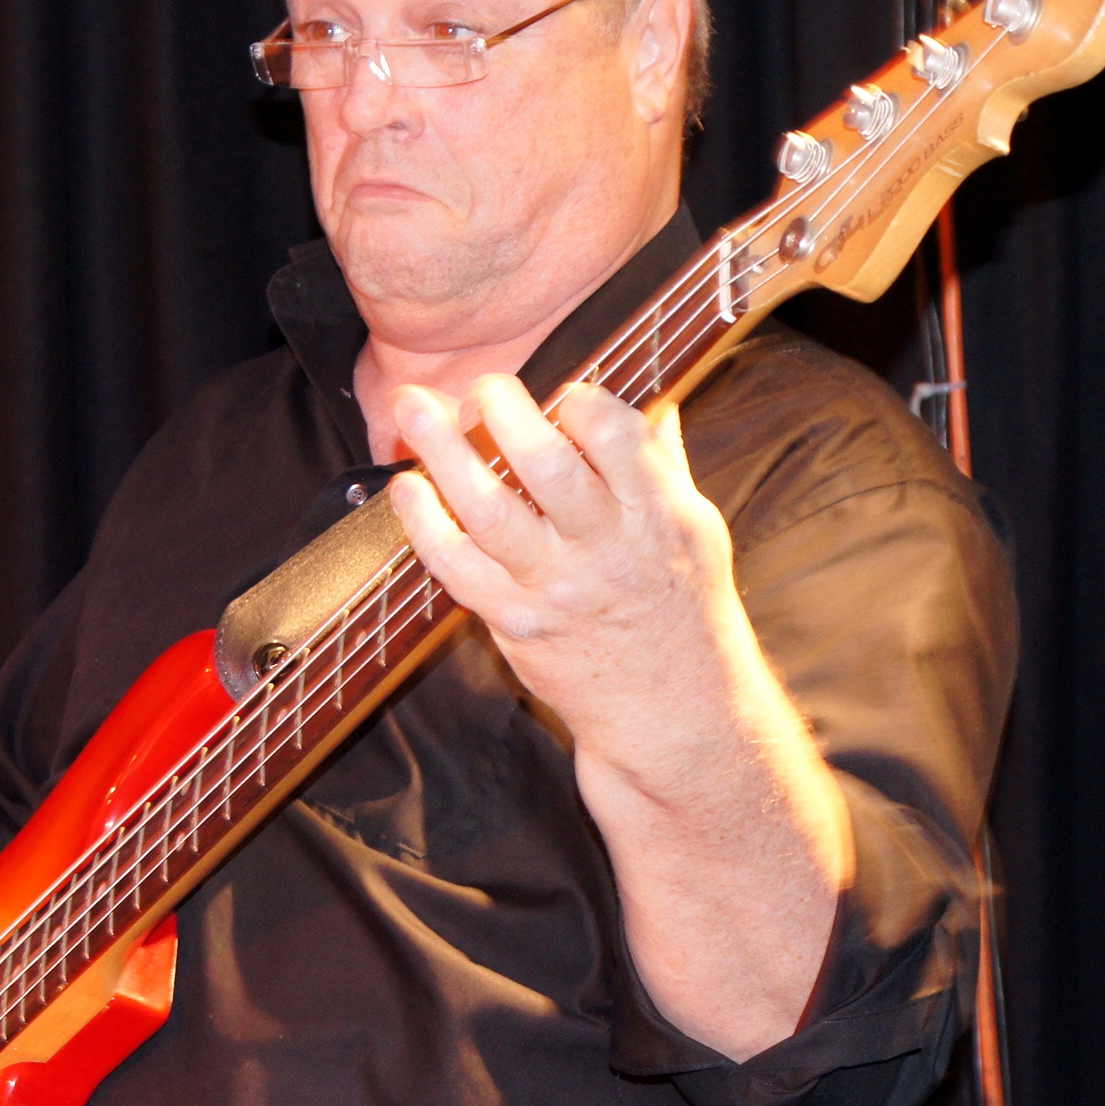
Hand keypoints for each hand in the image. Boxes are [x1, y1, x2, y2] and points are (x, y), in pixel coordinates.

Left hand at [388, 375, 848, 1058]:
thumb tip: (650, 393)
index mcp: (662, 517)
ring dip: (443, 454)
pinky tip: (407, 489)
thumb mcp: (697, 530)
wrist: (675, 719)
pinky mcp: (517, 626)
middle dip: (505, 413)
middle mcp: (610, 551)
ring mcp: (558, 591)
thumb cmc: (683, 613)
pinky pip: (457, 569)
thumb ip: (666, 462)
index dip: (581, 401)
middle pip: (548, 467)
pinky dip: (425, 525)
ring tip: (414, 410)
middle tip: (480, 386)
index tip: (559, 388)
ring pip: (489, 511)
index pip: (618, 438)